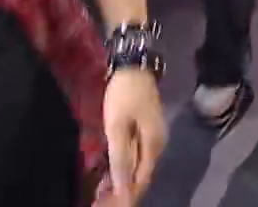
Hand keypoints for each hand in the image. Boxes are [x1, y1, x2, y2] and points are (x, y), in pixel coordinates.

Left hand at [104, 70, 165, 204]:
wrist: (134, 65)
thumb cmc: (124, 95)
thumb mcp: (118, 127)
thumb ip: (121, 157)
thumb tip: (123, 187)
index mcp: (154, 146)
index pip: (141, 180)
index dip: (127, 196)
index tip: (107, 205)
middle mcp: (157, 144)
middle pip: (141, 175)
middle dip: (123, 191)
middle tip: (101, 201)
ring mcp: (152, 136)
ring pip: (137, 166)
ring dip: (122, 180)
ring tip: (102, 191)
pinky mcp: (144, 129)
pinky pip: (135, 155)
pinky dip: (123, 166)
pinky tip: (110, 170)